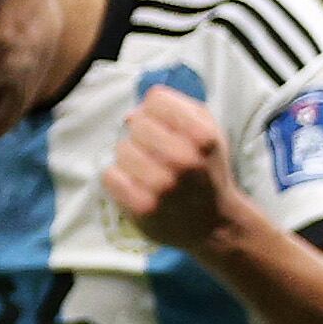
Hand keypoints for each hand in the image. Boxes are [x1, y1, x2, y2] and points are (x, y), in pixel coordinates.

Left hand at [102, 84, 237, 252]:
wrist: (212, 223)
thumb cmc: (206, 171)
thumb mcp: (209, 134)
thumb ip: (179, 110)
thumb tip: (133, 113)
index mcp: (204, 136)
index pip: (156, 100)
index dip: (154, 109)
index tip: (162, 123)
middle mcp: (185, 160)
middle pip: (137, 124)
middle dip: (141, 133)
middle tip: (152, 149)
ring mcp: (162, 186)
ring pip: (122, 149)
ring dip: (128, 156)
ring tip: (145, 168)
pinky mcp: (142, 207)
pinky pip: (110, 176)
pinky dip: (117, 177)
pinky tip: (134, 183)